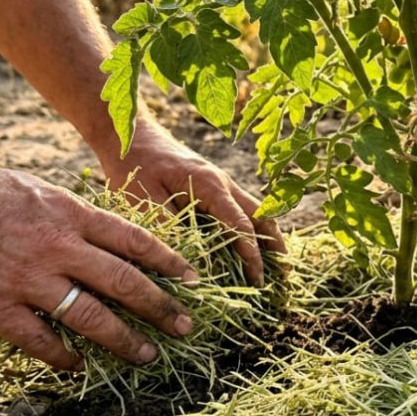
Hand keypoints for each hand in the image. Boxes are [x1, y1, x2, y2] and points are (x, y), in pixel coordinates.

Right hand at [0, 152, 197, 370]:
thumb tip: (100, 238)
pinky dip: (64, 357)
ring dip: (124, 340)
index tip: (194, 279)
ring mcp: (26, 278)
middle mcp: (56, 245)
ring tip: (146, 356)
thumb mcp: (31, 189)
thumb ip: (66, 215)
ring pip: (92, 316)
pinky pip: (41, 340)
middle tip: (186, 327)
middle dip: (161, 308)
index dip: (169, 262)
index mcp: (67, 212)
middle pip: (125, 282)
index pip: (134, 240)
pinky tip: (78, 367)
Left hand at [96, 119, 286, 285]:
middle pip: (262, 216)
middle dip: (276, 247)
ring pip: (256, 212)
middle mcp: (223, 184)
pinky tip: (251, 249)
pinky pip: (241, 210)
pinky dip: (254, 230)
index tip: (258, 280)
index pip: (241, 225)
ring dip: (269, 238)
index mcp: (210, 186)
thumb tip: (187, 262)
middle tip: (285, 277)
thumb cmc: (134, 164)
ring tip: (278, 267)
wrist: (131, 135)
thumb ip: (167, 228)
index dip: (252, 255)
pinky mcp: (213, 187)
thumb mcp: (142, 198)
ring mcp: (221, 184)